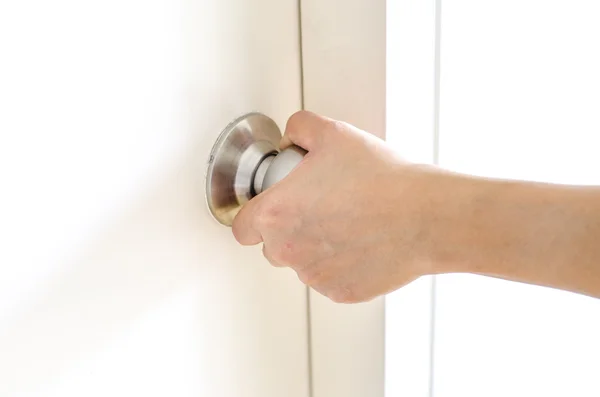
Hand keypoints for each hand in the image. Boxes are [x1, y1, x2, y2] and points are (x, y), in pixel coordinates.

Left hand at [232, 111, 436, 302]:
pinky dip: (341, 266)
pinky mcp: (340, 292)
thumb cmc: (380, 178)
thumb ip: (300, 128)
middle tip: (319, 210)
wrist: (424, 216)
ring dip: (315, 249)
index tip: (269, 210)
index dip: (253, 217)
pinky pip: (331, 279)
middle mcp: (288, 251)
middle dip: (288, 231)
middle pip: (272, 247)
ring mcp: (314, 276)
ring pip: (303, 264)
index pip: (242, 228)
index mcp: (276, 214)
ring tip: (348, 224)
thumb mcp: (334, 134)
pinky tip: (363, 244)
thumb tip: (291, 137)